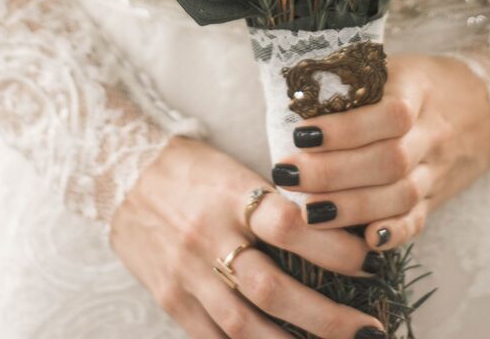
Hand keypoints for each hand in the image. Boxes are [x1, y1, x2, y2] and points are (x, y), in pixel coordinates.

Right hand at [110, 134, 388, 338]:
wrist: (120, 172)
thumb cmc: (190, 167)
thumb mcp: (234, 169)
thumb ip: (274, 202)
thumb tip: (333, 230)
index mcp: (231, 194)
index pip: (287, 224)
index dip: (331, 246)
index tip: (367, 259)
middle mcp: (209, 237)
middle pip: (272, 288)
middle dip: (326, 317)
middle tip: (369, 329)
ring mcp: (187, 275)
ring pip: (246, 326)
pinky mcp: (171, 300)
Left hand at [271, 54, 489, 250]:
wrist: (483, 102)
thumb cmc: (418, 82)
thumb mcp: (391, 66)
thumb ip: (354, 81)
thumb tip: (296, 97)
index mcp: (419, 91)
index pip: (387, 114)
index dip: (343, 129)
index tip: (300, 134)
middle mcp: (433, 134)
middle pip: (389, 161)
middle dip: (334, 173)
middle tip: (289, 175)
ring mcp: (438, 169)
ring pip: (401, 196)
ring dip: (352, 208)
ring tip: (309, 213)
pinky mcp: (438, 196)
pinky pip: (420, 220)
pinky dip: (394, 234)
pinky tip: (366, 242)